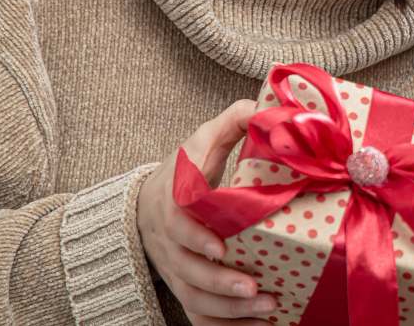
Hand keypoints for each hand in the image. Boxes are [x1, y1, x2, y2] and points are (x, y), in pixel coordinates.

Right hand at [137, 99, 276, 325]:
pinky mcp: (183, 287)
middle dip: (221, 283)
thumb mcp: (204, 138)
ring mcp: (174, 268)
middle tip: (256, 288)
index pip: (178, 222)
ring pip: (194, 298)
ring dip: (229, 309)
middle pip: (187, 271)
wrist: (145, 203)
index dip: (196, 237)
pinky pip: (198, 316)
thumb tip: (267, 109)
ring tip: (268, 308)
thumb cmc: (184, 169)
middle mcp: (169, 241)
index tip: (222, 246)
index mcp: (173, 202)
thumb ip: (234, 120)